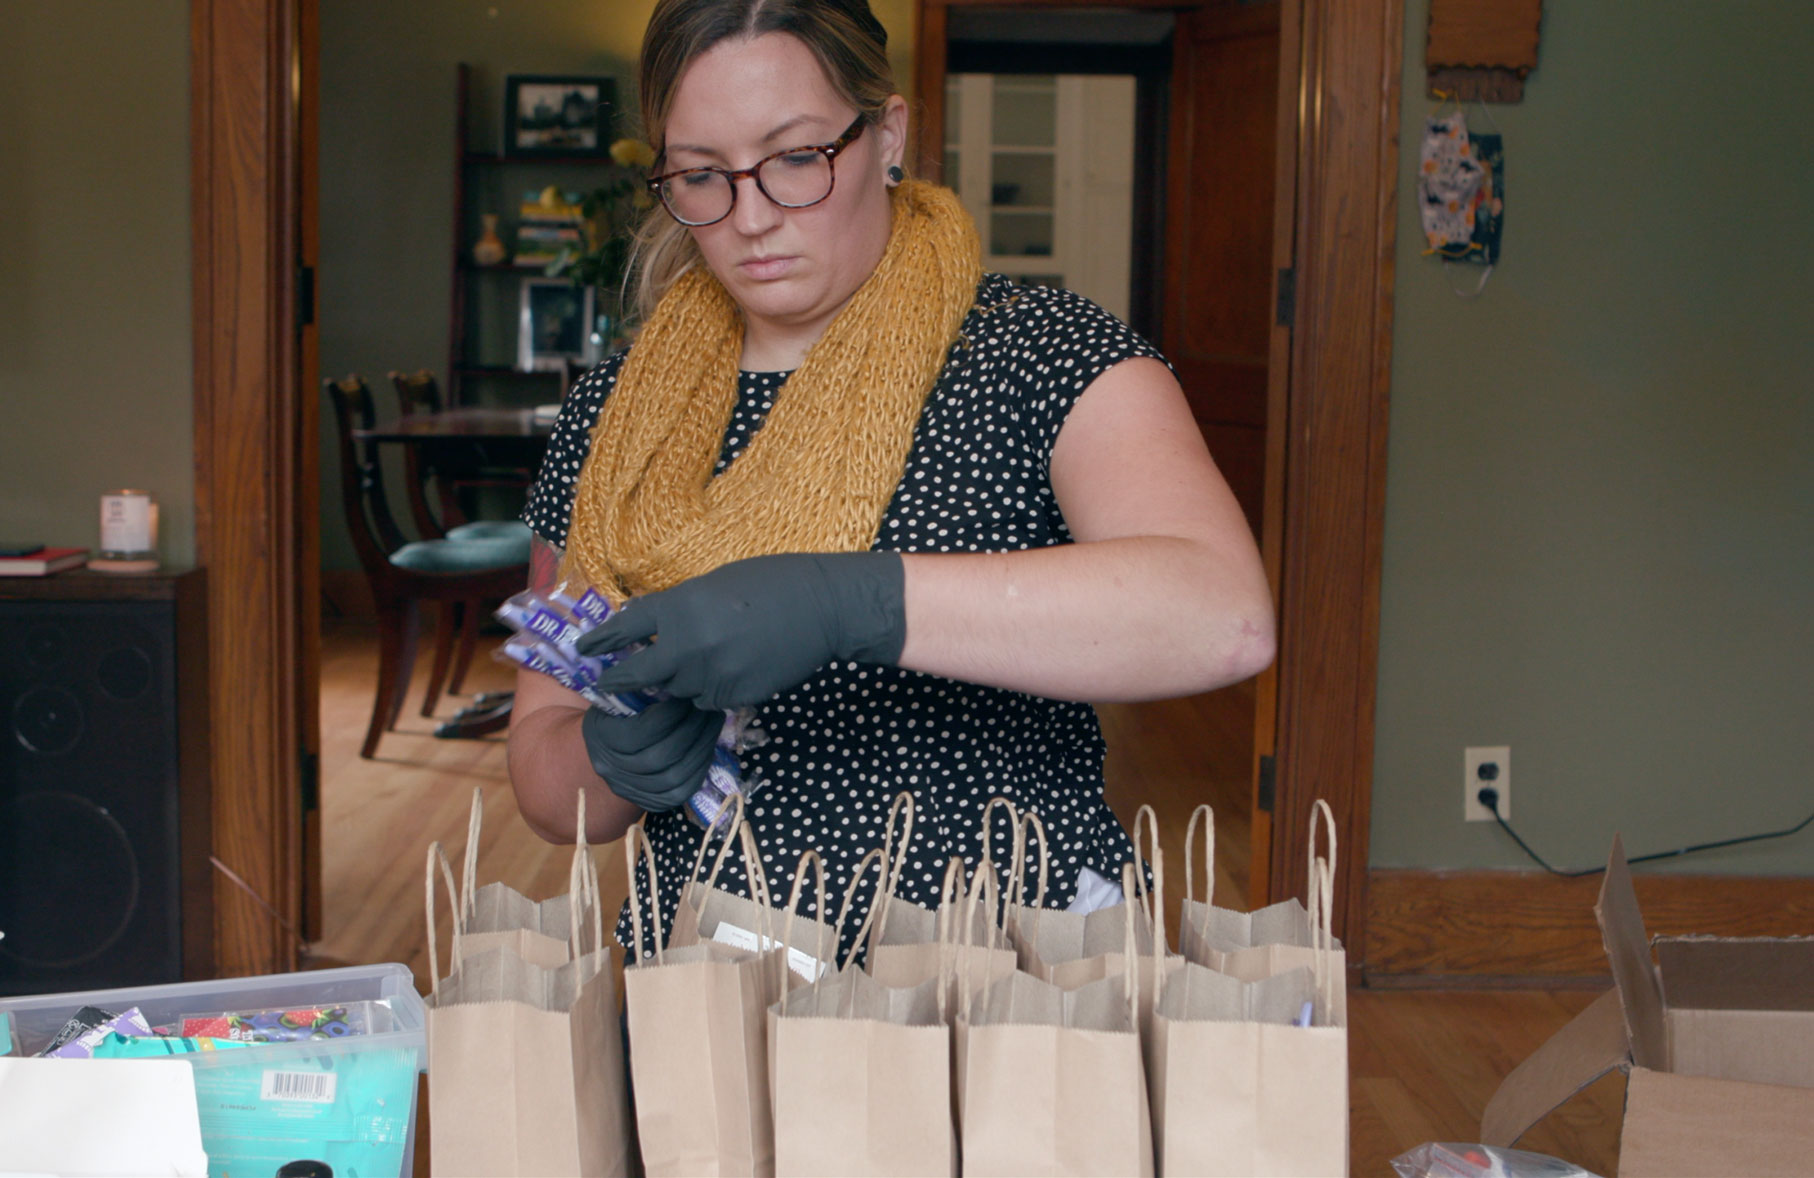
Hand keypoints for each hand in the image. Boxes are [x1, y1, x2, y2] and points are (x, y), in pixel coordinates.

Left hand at [576, 552, 905, 710]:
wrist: (821, 609)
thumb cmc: (771, 583)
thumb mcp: (715, 583)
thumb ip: (679, 606)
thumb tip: (649, 621)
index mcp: (680, 606)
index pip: (625, 628)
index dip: (601, 641)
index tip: (585, 650)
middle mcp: (687, 644)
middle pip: (641, 673)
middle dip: (620, 681)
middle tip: (606, 685)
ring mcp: (711, 674)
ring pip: (676, 690)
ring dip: (674, 681)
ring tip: (689, 666)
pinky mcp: (734, 695)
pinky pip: (706, 700)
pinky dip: (706, 690)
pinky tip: (724, 671)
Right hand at [580, 697, 721, 811]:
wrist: (603, 747)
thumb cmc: (616, 711)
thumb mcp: (618, 695)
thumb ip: (639, 689)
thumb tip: (675, 676)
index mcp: (600, 737)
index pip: (641, 732)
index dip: (671, 715)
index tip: (689, 695)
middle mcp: (611, 769)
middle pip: (660, 758)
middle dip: (692, 731)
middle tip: (709, 709)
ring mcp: (628, 790)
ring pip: (673, 778)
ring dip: (701, 748)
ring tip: (713, 724)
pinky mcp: (648, 803)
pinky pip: (680, 793)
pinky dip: (699, 770)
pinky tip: (708, 747)